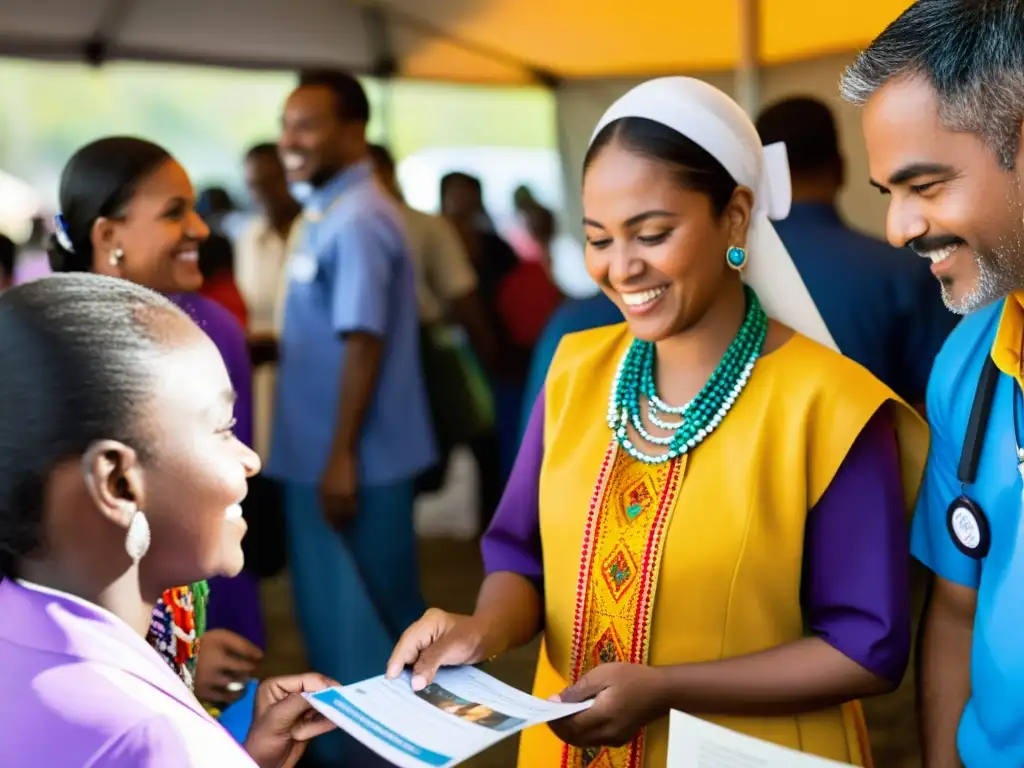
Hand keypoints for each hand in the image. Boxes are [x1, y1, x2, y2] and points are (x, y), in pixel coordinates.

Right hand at [194, 629, 262, 705]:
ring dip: (241, 685)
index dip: (253, 661)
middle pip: (240, 675)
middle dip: (247, 673)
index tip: (256, 660)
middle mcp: (213, 671)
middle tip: (248, 671)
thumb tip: (261, 655)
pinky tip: (233, 692)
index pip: (245, 662)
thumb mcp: (221, 636)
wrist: (176, 656)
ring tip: (241, 682)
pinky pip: (222, 699)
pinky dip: (231, 696)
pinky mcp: (201, 694)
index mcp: (218, 654)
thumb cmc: (203, 643)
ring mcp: (207, 684)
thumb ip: (241, 644)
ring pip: (233, 689)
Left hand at [243, 673, 338, 767]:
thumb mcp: (277, 719)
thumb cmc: (262, 743)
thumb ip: (298, 702)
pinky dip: (328, 721)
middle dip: (328, 697)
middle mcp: (288, 694)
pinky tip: (337, 720)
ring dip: (329, 710)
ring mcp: (298, 709)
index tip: (338, 693)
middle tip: (345, 700)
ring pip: (321, 703)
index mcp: (276, 687)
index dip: (322, 685)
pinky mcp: (306, 723)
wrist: (262, 767)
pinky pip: (321, 718)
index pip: (305, 680)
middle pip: (316, 690)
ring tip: (344, 709)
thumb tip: (322, 691)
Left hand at [320, 450, 357, 527]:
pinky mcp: (348, 491)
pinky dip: (353, 510)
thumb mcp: (326, 478)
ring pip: (342, 511)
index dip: (329, 518)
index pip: (325, 510)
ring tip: (349, 522)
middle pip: (332, 513)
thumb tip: (329, 499)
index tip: (332, 525)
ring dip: (345, 518)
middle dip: (336, 521)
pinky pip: (350, 505)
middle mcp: (328, 495)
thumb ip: (326, 489)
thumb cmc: (335, 463)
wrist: (342, 454)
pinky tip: (356, 510)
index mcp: (322, 491)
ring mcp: (338, 494)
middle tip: (341, 529)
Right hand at [386, 608, 490, 690]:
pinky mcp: (430, 651)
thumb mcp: (452, 648)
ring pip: (410, 658)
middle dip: (399, 669)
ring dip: (407, 674)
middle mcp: (423, 630)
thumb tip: (414, 683)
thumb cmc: (472, 638)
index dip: (397, 661)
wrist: (488, 638)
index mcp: (427, 623)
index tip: (390, 680)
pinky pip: (418, 662)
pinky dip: (415, 674)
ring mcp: (426, 640)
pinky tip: (413, 686)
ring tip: (400, 692)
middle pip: (406, 651)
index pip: (407, 642)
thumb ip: (431, 663)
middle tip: (392, 691)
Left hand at [548, 663, 666, 747]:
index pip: (571, 726)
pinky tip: (579, 716)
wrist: (662, 690)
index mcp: (604, 716)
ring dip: (568, 730)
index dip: (555, 718)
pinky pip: (593, 739)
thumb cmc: (632, 678)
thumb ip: (579, 690)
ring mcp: (614, 739)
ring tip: (562, 711)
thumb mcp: (603, 674)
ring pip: (582, 741)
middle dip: (558, 727)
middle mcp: (608, 734)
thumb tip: (557, 700)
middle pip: (574, 738)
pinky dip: (581, 731)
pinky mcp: (619, 738)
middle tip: (550, 709)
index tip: (546, 704)